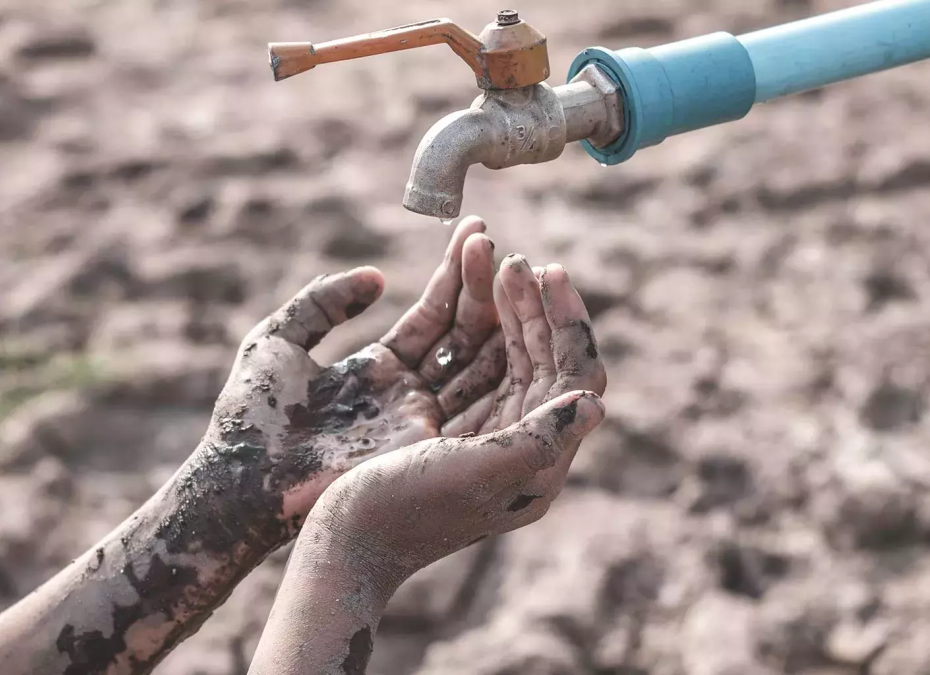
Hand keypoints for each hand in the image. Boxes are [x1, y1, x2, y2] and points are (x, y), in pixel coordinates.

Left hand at [205, 217, 504, 525]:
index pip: (431, 315)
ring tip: (512, 265)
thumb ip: (324, 302)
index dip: (453, 274)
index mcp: (380, 368)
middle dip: (480, 287)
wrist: (240, 480)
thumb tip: (377, 277)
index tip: (475, 231)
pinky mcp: (425, 444)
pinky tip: (515, 318)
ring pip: (476, 360)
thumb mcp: (278, 339)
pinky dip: (498, 359)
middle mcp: (410, 393)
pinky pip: (475, 396)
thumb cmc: (250, 414)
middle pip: (461, 334)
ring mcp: (422, 419)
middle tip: (494, 240)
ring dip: (495, 315)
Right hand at [307, 257, 607, 577]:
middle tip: (516, 258)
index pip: (574, 377)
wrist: (344, 546)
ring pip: (503, 352)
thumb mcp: (475, 474)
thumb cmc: (403, 513)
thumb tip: (597, 403)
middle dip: (531, 304)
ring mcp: (479, 430)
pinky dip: (466, 321)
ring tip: (488, 252)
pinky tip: (461, 285)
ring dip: (500, 304)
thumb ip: (539, 440)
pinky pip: (468, 361)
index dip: (568, 323)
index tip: (549, 271)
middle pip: (541, 359)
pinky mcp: (442, 422)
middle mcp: (516, 444)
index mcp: (537, 461)